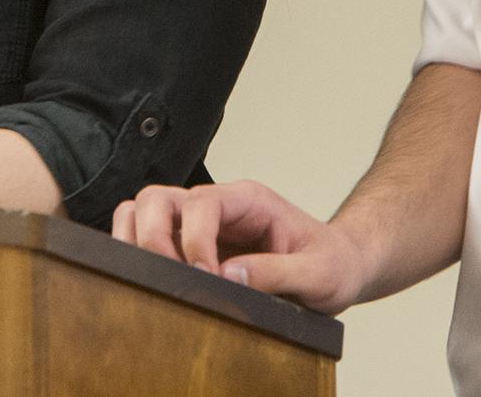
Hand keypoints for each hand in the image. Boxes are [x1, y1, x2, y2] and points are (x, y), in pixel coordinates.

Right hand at [112, 179, 370, 314]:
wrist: (342, 267)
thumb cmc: (334, 264)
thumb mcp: (320, 273)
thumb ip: (279, 273)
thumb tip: (229, 276)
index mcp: (248, 200)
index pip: (201, 204)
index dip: (194, 241)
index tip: (206, 278)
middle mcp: (218, 205)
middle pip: (157, 198)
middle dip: (153, 237)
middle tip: (169, 278)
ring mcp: (200, 225)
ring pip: (144, 211)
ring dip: (138, 242)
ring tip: (157, 280)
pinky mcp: (192, 246)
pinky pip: (149, 237)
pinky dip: (139, 254)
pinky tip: (156, 282)